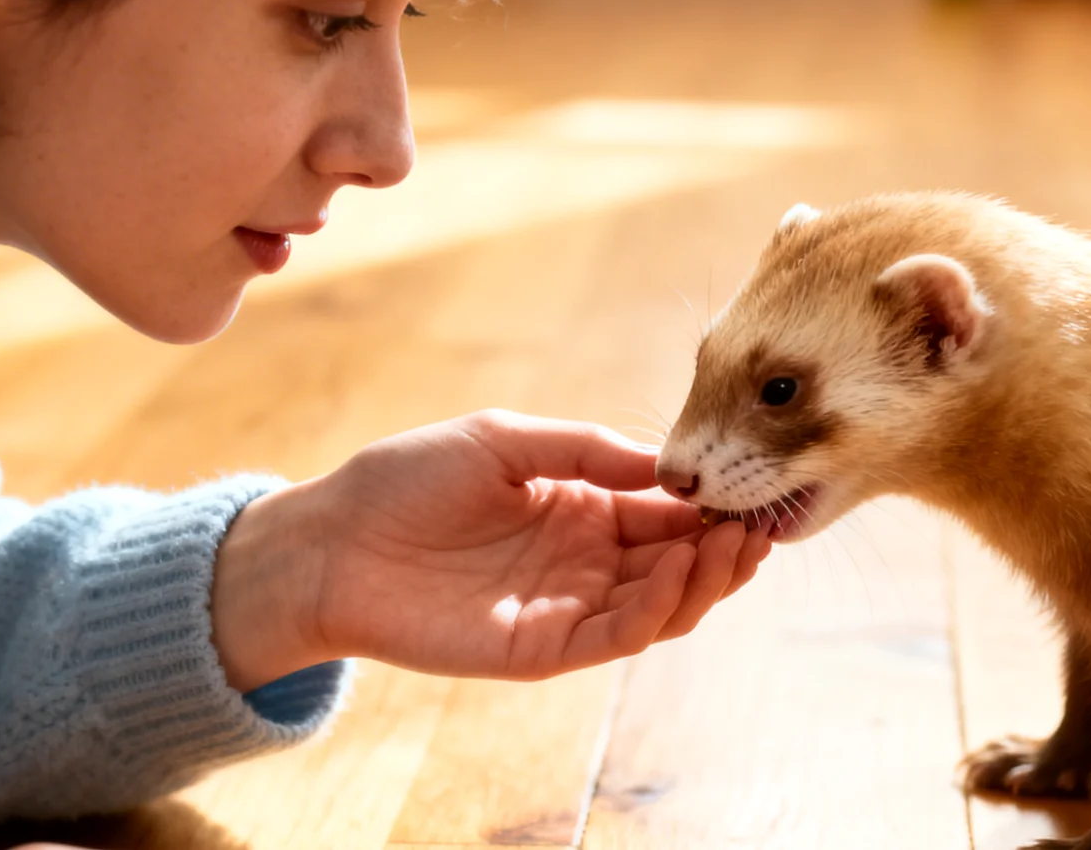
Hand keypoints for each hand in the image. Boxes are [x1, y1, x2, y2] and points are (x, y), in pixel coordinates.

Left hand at [213, 410, 770, 688]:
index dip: (711, 506)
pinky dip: (653, 611)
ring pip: (660, 607)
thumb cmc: (406, 479)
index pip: (667, 515)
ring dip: (704, 582)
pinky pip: (613, 637)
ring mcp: (566, 609)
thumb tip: (664, 463)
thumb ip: (583, 449)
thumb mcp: (503, 439)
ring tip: (733, 546)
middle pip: (678, 566)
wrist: (330, 541)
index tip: (752, 487)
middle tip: (759, 524)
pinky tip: (676, 575)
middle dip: (725, 547)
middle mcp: (585, 564)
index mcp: (582, 511)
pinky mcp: (540, 649)